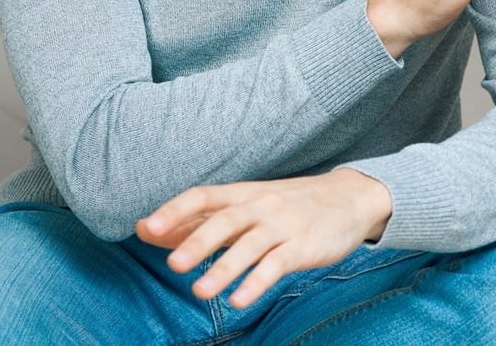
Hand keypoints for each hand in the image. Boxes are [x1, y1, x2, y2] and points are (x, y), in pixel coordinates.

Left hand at [136, 168, 389, 308]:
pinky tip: (239, 300)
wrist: (351, 198)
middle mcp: (261, 206)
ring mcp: (284, 225)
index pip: (204, 196)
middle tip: (173, 264)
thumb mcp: (245, 207)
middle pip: (226, 221)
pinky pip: (277, 264)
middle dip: (199, 242)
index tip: (148, 228)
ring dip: (225, 268)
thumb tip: (144, 229)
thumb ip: (198, 220)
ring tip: (201, 291)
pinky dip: (257, 283)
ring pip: (250, 245)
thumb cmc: (288, 206)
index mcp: (243, 194)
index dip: (175, 210)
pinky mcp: (304, 245)